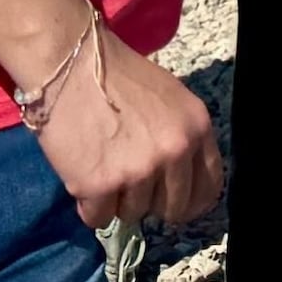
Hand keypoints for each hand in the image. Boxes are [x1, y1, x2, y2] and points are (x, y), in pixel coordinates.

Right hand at [28, 26, 222, 229]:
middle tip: (128, 183)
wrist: (71, 63)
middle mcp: (174, 151)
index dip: (190, 202)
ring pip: (133, 214)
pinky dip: (88, 204)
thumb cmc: (118, 77)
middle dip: (150, 203)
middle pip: (172, 209)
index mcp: (197, 127)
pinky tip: (82, 173)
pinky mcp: (100, 185)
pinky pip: (98, 218)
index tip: (173, 204)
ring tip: (100, 164)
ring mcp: (139, 170)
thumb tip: (179, 180)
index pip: (209, 187)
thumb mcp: (170, 100)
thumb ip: (180, 138)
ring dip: (115, 200)